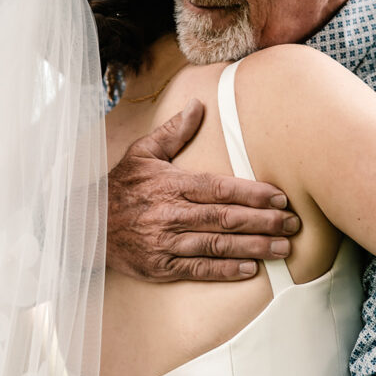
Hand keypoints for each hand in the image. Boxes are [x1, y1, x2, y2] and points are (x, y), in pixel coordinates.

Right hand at [107, 98, 299, 280]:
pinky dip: (225, 270)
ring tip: (281, 248)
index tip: (280, 198)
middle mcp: (170, 214)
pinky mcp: (161, 267)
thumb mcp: (142, 153)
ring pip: (217, 245)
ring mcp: (166, 243)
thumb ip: (173, 132)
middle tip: (292, 225)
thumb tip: (198, 105)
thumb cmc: (120, 186)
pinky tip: (250, 269)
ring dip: (253, 248)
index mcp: (171, 184)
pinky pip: (198, 270)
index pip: (219, 189)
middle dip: (263, 222)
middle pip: (225, 218)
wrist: (83, 224)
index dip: (252, 194)